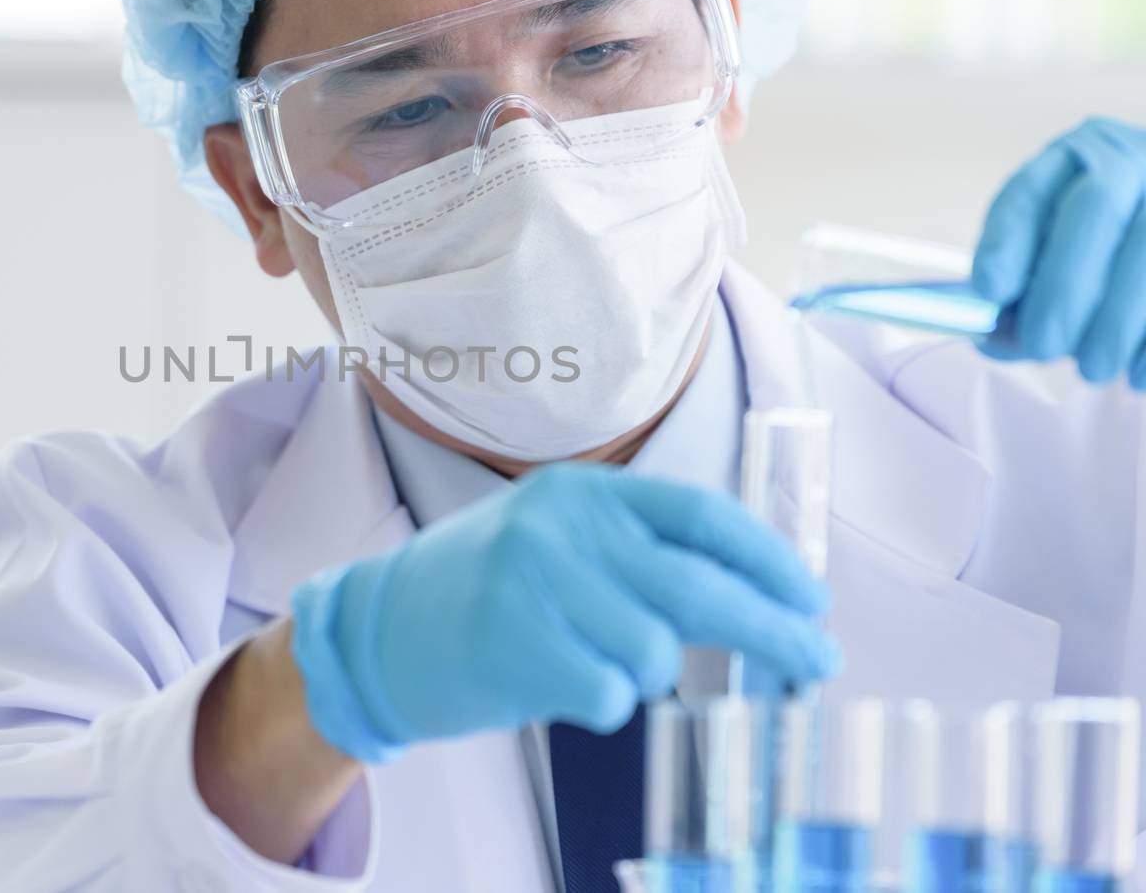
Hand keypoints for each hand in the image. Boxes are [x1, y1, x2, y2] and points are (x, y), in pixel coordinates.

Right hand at [289, 463, 837, 761]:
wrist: (377, 626)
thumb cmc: (482, 589)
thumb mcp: (557, 540)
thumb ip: (635, 553)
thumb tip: (752, 595)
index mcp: (581, 490)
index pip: (701, 514)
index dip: (768, 558)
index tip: (811, 597)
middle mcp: (562, 524)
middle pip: (700, 585)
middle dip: (774, 630)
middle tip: (816, 662)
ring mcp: (535, 581)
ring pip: (654, 653)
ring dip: (640, 674)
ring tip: (587, 660)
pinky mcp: (516, 642)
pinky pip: (609, 695)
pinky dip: (599, 702)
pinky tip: (557, 683)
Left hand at [971, 116, 1145, 383]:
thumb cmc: (1092, 249)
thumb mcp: (1048, 256)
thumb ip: (1018, 293)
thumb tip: (993, 338)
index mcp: (1073, 159)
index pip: (1030, 191)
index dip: (1007, 241)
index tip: (988, 290)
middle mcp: (1131, 157)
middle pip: (1096, 209)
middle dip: (1065, 285)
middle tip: (1043, 346)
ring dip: (1119, 318)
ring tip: (1094, 369)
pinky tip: (1138, 375)